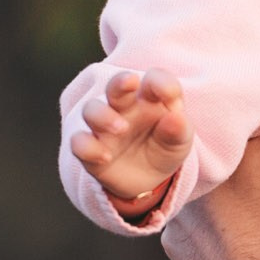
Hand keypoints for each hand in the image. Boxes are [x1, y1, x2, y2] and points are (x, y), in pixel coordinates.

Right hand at [71, 69, 191, 201]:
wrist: (151, 180)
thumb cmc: (166, 147)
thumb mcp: (180, 141)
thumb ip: (179, 129)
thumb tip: (176, 117)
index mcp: (151, 98)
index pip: (154, 79)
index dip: (161, 82)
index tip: (171, 95)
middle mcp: (124, 107)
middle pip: (116, 85)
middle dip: (120, 81)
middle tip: (130, 82)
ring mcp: (104, 127)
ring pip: (91, 109)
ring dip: (103, 115)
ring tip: (121, 129)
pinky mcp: (91, 150)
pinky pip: (79, 143)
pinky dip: (88, 148)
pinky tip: (106, 157)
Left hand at [161, 6, 259, 259]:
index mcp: (184, 154)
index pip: (170, 104)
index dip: (188, 87)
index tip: (211, 73)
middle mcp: (169, 194)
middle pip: (178, 148)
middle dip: (203, 131)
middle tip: (239, 116)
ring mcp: (177, 235)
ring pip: (188, 189)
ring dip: (210, 178)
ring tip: (246, 166)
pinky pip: (199, 229)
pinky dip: (219, 219)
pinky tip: (247, 217)